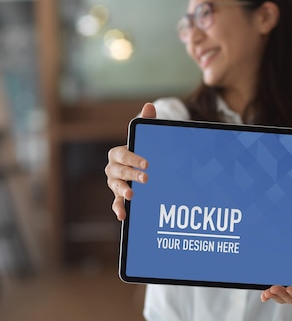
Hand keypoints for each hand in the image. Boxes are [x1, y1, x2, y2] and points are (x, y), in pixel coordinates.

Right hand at [105, 102, 155, 220]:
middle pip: (119, 171)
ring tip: (131, 195)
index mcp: (117, 154)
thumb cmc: (141, 149)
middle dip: (131, 175)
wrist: (140, 165)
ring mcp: (115, 184)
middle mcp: (113, 169)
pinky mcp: (119, 196)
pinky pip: (116, 203)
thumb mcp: (144, 136)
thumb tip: (150, 105)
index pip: (122, 155)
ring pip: (115, 187)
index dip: (133, 158)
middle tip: (146, 178)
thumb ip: (146, 122)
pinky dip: (118, 209)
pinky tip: (123, 215)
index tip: (146, 163)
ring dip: (122, 191)